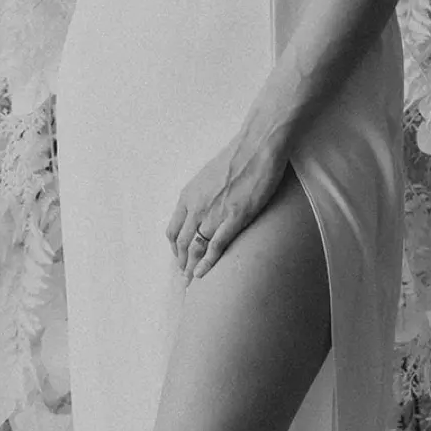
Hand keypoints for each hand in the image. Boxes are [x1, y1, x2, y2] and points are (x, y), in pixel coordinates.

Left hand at [165, 134, 289, 283]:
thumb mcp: (209, 177)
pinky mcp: (234, 217)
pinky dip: (207, 263)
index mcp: (188, 195)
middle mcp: (196, 206)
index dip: (174, 248)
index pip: (173, 229)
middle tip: (185, 278)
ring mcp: (214, 213)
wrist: (256, 148)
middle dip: (181, 263)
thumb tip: (203, 209)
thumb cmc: (237, 159)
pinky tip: (203, 274)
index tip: (179, 259)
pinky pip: (216, 246)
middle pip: (181, 243)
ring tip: (192, 282)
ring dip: (191, 268)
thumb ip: (202, 196)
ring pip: (195, 248)